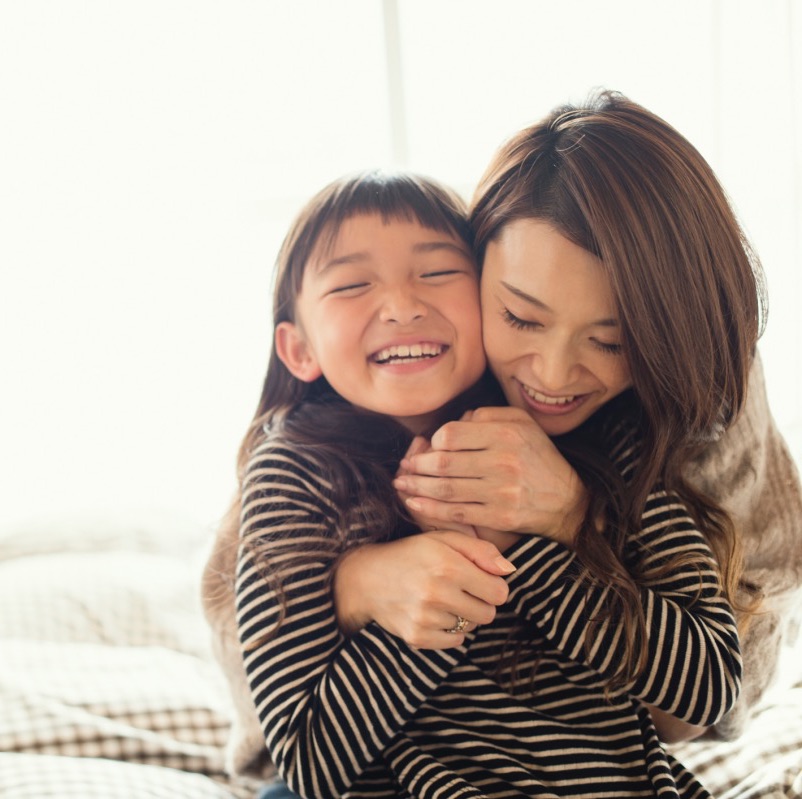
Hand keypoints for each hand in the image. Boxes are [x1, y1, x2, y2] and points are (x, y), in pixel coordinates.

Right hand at [333, 531, 513, 648]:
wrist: (367, 577)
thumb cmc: (412, 554)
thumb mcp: (444, 539)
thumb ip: (481, 550)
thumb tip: (509, 570)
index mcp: (448, 565)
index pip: (500, 592)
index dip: (494, 586)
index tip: (480, 580)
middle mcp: (437, 592)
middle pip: (488, 614)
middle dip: (480, 602)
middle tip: (461, 590)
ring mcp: (426, 618)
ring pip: (470, 628)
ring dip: (462, 615)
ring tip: (441, 598)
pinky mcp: (417, 637)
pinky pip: (454, 643)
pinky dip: (448, 631)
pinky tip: (432, 613)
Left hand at [393, 406, 586, 546]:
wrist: (567, 501)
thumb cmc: (538, 458)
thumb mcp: (522, 423)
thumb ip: (488, 414)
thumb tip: (457, 420)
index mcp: (506, 433)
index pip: (451, 434)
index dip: (432, 442)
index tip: (426, 449)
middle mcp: (502, 461)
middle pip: (443, 463)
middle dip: (416, 467)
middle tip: (403, 468)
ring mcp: (500, 491)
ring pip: (445, 488)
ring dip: (416, 487)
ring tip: (401, 485)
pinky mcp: (499, 517)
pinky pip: (456, 513)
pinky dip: (430, 509)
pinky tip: (414, 503)